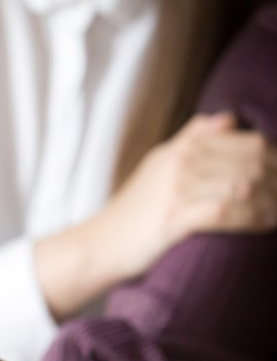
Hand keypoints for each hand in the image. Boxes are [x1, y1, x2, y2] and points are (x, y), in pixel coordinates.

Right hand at [101, 112, 276, 277]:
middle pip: (250, 163)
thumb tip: (226, 117)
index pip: (246, 142)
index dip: (274, 159)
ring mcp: (176, 190)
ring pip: (242, 187)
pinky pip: (225, 212)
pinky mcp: (173, 218)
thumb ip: (191, 139)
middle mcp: (179, 163)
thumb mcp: (158, 164)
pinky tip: (266, 225)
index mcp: (180, 149)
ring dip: (272, 202)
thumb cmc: (134, 209)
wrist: (101, 243)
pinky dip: (252, 219)